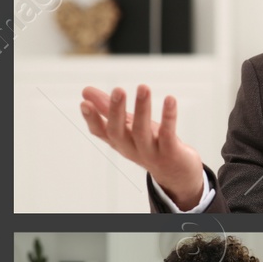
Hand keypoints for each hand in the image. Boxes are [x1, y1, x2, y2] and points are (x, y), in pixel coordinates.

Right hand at [80, 84, 205, 209]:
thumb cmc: (150, 144)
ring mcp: (150, 153)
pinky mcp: (170, 153)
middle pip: (118, 133)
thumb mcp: (128, 125)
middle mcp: (131, 149)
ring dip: (142, 109)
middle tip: (118, 90)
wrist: (177, 173)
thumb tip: (85, 91)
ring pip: (142, 132)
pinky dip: (169, 116)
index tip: (84, 103)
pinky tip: (170, 99)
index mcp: (119, 141)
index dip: (91, 119)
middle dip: (116, 111)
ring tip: (143, 87)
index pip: (100, 132)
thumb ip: (107, 108)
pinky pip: (168, 134)